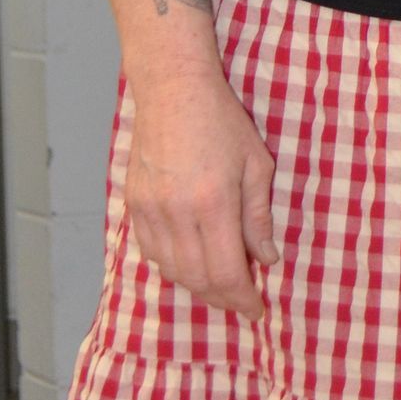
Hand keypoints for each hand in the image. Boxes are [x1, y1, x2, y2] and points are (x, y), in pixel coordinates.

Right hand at [124, 69, 279, 317]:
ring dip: (198, 287)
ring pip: (172, 271)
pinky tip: (191, 264)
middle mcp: (177, 213)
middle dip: (222, 298)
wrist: (172, 89)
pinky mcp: (134, 205)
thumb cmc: (221, 120)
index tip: (257, 310)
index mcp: (213, 203)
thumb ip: (259, 216)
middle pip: (197, 279)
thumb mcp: (256, 164)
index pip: (226, 272)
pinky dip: (173, 268)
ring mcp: (150, 210)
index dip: (242, 299)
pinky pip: (152, 253)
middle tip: (242, 302)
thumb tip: (267, 259)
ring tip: (220, 286)